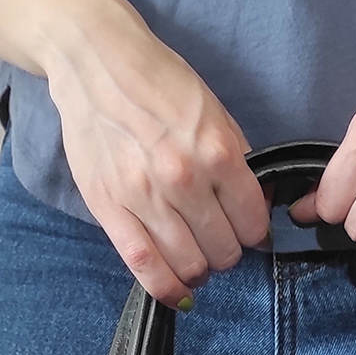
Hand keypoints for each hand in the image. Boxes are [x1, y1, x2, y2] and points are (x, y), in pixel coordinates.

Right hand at [45, 0, 274, 306]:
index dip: (256, 233)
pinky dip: (165, 287)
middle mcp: (183, 179)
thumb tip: (259, 205)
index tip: (248, 232)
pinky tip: (178, 291)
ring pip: (189, 264)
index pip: (253, 222)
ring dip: (200, 270)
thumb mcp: (214, 111)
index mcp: (217, 152)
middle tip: (220, 243)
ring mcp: (143, 197)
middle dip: (228, 253)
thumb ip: (239, 159)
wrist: (96, 62)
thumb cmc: (158, 82)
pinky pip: (144, 265)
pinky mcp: (109, 208)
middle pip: (224, 249)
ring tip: (198, 261)